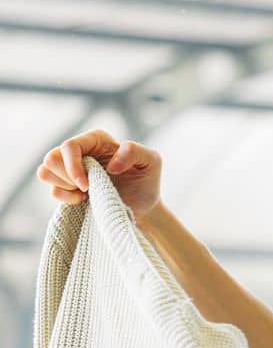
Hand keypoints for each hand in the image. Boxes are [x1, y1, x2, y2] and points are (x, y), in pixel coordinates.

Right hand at [36, 130, 162, 224]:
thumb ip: (135, 151)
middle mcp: (81, 151)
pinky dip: (64, 197)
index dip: (72, 166)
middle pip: (51, 158)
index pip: (69, 146)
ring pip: (45, 171)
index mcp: (96, 140)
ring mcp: (71, 169)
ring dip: (62, 186)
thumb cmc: (147, 180)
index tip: (86, 186)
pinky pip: (52, 190)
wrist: (144, 207)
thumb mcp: (152, 161)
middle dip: (67, 177)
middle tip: (88, 188)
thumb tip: (111, 164)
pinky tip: (83, 200)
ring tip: (85, 193)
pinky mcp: (68, 187)